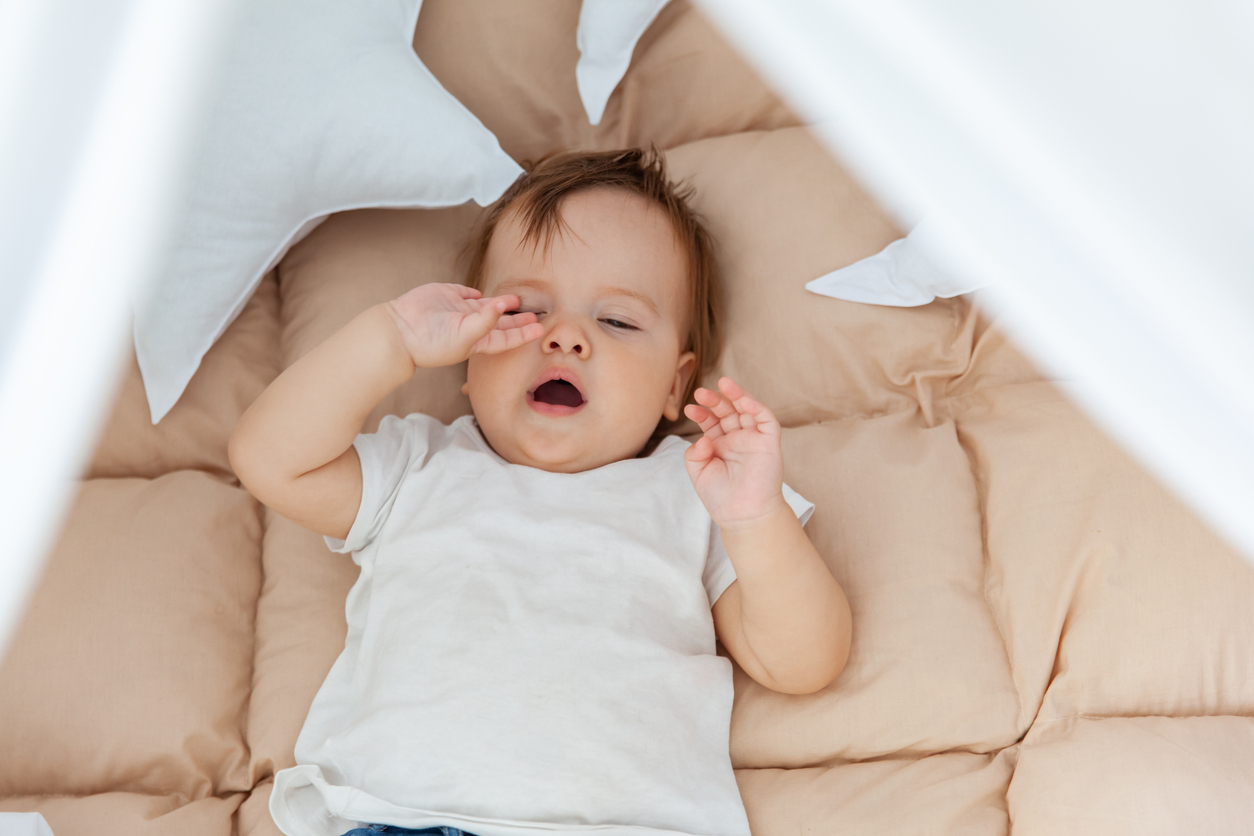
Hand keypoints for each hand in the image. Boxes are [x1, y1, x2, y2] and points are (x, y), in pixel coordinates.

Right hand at [386, 283, 543, 367]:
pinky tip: (483, 294)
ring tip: (518, 299)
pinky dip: (475, 293)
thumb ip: (486, 321)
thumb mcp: (464, 336)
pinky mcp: (446, 295)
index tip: (540, 330)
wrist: (399, 330)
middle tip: (537, 315)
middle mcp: (470, 326)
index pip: (505, 339)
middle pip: (499, 323)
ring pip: (486, 306)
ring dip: (501, 303)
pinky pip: (465, 293)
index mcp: (476, 341)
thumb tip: (504, 304)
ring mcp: (458, 310)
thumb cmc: (432, 343)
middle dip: (517, 320)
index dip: (522, 335)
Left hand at [683, 377, 785, 530]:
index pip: (712, 421)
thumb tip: (704, 437)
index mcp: (721, 445)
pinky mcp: (770, 443)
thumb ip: (695, 453)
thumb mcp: (699, 473)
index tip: (689, 409)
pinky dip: (756, 406)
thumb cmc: (721, 498)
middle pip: (728, 411)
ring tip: (723, 383)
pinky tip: (743, 400)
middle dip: (715, 400)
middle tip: (701, 393)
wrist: (742, 516)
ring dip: (736, 395)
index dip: (702, 413)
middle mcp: (738, 439)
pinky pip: (766, 419)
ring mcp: (754, 440)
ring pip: (747, 409)